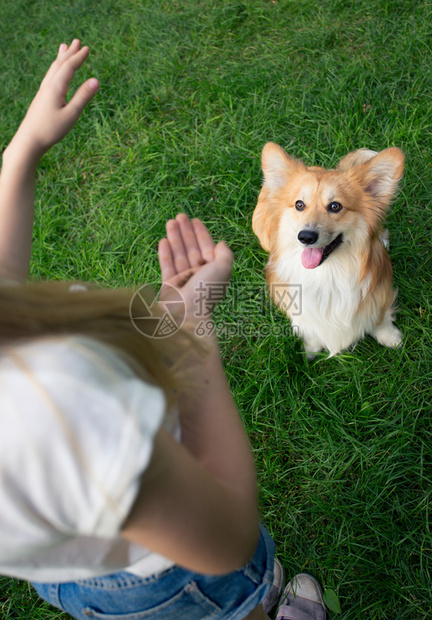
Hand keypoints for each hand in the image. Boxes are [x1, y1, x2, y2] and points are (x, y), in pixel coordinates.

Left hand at [9, 39, 98, 160]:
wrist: (30, 140)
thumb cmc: (51, 129)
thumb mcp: (71, 114)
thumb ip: (83, 96)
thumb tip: (96, 80)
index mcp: (55, 88)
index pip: (68, 68)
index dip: (78, 58)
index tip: (87, 48)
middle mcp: (48, 86)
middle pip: (59, 65)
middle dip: (69, 53)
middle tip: (76, 41)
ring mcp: (43, 92)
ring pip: (53, 70)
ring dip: (60, 59)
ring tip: (63, 48)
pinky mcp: (41, 99)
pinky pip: (49, 78)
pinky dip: (55, 69)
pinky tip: (55, 73)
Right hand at [158, 214, 233, 326]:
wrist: (187, 312)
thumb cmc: (206, 290)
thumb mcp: (223, 268)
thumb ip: (225, 254)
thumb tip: (221, 243)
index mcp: (213, 271)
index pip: (207, 248)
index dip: (201, 233)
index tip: (195, 220)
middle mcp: (198, 275)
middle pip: (191, 248)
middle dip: (186, 231)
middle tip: (179, 216)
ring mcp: (183, 280)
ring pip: (178, 254)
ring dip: (175, 237)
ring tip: (170, 222)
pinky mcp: (169, 285)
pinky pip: (167, 266)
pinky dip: (165, 253)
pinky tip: (163, 240)